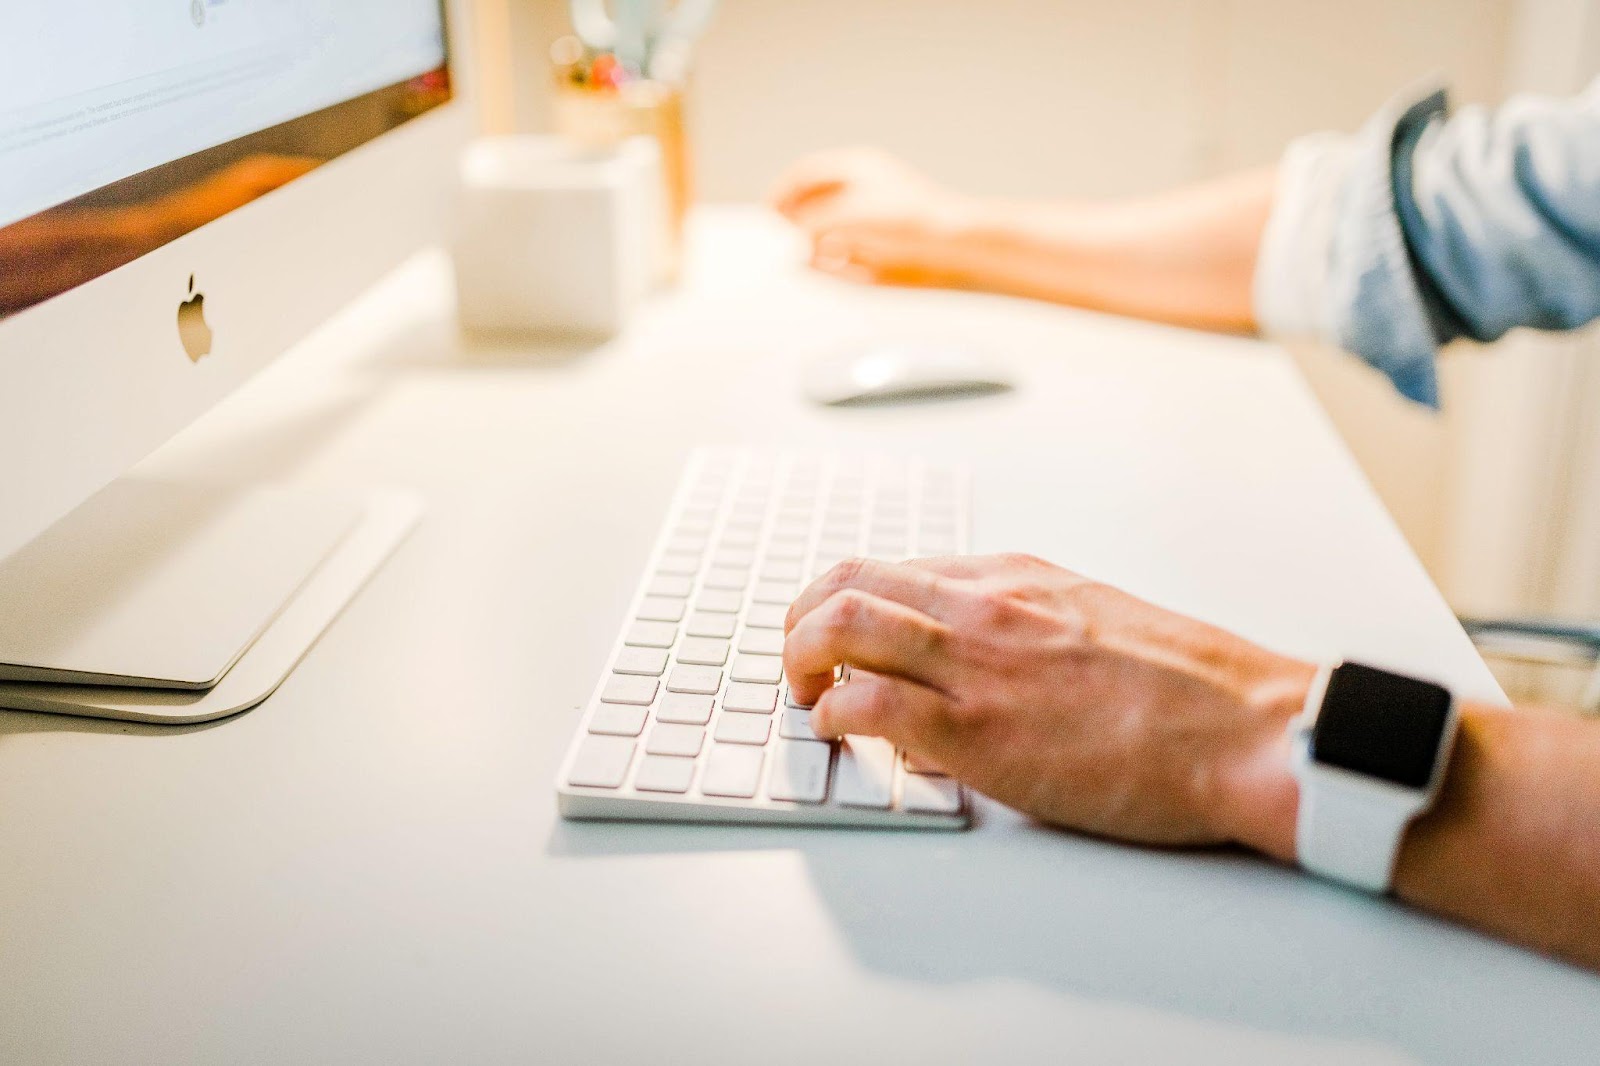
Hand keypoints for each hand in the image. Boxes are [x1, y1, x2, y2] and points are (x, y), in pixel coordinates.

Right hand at [768, 147, 980, 286]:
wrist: (958, 247)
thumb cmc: (907, 222)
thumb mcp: (847, 217)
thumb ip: (809, 225)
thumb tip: (788, 241)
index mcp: (858, 167)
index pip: (805, 174)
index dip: (781, 195)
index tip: (767, 220)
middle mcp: (865, 189)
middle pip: (815, 204)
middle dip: (798, 226)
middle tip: (785, 245)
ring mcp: (876, 218)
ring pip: (831, 233)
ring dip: (819, 247)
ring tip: (817, 261)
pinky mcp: (887, 247)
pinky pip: (851, 255)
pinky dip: (841, 265)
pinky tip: (847, 272)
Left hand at [783, 555, 1314, 855]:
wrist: (1249, 730)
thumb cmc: (1191, 689)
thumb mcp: (1096, 623)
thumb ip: (1026, 630)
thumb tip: (972, 662)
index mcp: (1014, 576)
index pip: (893, 567)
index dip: (844, 599)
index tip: (833, 630)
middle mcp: (984, 604)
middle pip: (848, 581)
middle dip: (801, 617)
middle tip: (796, 656)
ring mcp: (976, 662)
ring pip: (841, 626)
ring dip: (799, 658)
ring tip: (802, 690)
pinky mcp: (977, 730)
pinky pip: (866, 706)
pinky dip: (832, 716)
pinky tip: (839, 734)